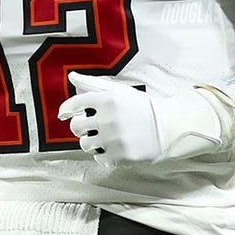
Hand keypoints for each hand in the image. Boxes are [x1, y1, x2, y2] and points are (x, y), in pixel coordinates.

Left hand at [58, 72, 221, 164]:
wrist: (168, 126)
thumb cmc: (141, 107)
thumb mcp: (118, 90)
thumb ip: (92, 84)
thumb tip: (71, 76)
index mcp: (106, 99)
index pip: (74, 104)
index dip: (68, 109)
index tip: (66, 113)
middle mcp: (108, 119)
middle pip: (76, 126)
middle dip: (80, 126)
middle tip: (90, 127)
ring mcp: (114, 138)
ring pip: (85, 144)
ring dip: (90, 141)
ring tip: (103, 138)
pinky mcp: (121, 155)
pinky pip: (99, 157)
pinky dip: (103, 154)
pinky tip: (112, 147)